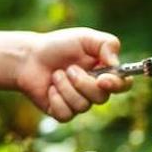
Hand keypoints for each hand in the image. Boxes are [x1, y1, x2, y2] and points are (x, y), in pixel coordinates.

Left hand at [15, 28, 131, 121]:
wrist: (29, 57)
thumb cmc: (58, 45)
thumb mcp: (85, 37)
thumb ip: (106, 44)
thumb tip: (116, 64)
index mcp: (103, 72)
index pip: (123, 85)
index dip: (117, 85)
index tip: (103, 79)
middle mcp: (93, 90)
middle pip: (101, 98)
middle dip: (83, 83)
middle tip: (69, 69)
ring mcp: (78, 102)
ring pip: (83, 106)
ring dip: (66, 87)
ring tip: (56, 74)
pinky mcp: (62, 112)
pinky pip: (66, 114)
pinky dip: (56, 99)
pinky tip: (49, 88)